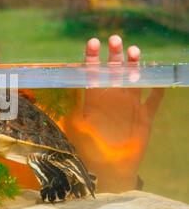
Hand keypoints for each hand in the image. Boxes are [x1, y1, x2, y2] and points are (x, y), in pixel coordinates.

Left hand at [60, 35, 163, 191]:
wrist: (106, 168)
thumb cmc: (88, 148)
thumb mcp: (74, 126)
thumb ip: (67, 109)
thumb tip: (48, 92)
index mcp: (94, 98)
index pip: (93, 72)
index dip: (92, 57)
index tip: (93, 42)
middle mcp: (111, 98)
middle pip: (114, 71)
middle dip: (114, 55)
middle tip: (115, 40)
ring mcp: (129, 106)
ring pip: (134, 80)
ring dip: (134, 65)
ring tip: (133, 51)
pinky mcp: (145, 117)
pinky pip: (154, 101)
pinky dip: (158, 91)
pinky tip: (160, 78)